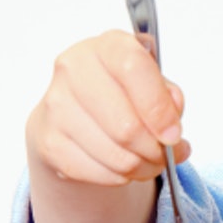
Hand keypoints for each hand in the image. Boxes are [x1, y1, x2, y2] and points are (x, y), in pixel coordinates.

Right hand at [24, 29, 189, 189]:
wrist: (73, 109)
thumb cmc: (120, 91)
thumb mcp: (151, 81)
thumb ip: (167, 96)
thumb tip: (171, 125)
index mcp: (107, 46)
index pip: (134, 68)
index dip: (159, 108)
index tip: (173, 134)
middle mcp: (74, 70)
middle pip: (126, 126)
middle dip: (156, 150)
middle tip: (166, 155)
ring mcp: (56, 106)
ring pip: (115, 155)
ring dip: (142, 167)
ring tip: (150, 162)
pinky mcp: (48, 141)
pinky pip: (97, 172)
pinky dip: (119, 177)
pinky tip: (124, 166)